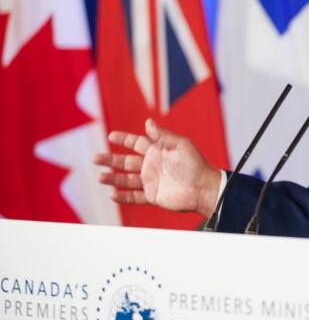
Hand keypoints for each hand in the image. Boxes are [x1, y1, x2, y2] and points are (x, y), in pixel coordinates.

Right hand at [94, 118, 220, 216]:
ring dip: (113, 178)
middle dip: (110, 160)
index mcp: (158, 151)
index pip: (136, 143)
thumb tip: (147, 122)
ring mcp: (151, 181)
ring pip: (127, 180)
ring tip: (100, 177)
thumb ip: (162, 136)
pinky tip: (112, 194)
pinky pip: (134, 197)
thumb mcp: (179, 145)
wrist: (202, 188)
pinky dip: (123, 196)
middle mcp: (152, 165)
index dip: (123, 139)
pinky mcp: (153, 196)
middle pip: (126, 162)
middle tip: (95, 158)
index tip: (111, 136)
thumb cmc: (194, 164)